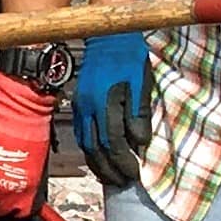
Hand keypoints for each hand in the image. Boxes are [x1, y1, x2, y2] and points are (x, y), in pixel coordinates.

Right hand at [73, 31, 152, 190]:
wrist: (107, 37)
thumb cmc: (129, 58)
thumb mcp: (142, 82)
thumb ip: (139, 113)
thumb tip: (140, 142)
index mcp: (104, 102)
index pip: (112, 141)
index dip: (123, 161)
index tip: (136, 174)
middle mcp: (87, 108)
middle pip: (95, 148)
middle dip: (110, 169)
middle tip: (124, 182)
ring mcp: (79, 107)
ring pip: (85, 144)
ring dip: (98, 164)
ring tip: (112, 177)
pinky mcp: (77, 105)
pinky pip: (81, 135)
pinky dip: (90, 151)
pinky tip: (99, 158)